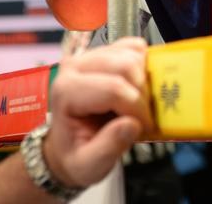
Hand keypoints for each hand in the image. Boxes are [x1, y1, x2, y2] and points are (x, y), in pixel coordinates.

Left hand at [43, 37, 153, 188]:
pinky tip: (139, 86)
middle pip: (125, 66)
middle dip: (143, 93)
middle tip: (144, 115)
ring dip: (145, 79)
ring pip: (132, 54)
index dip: (137, 109)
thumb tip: (132, 124)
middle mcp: (75, 67)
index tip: (145, 127)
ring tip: (140, 103)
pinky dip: (144, 63)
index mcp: (66, 92)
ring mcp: (90, 56)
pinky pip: (134, 47)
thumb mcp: (88, 165)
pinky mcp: (105, 52)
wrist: (68, 145)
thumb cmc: (76, 154)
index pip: (113, 89)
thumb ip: (108, 148)